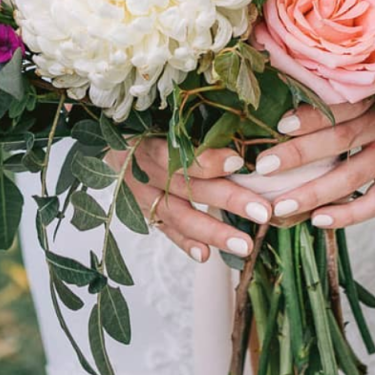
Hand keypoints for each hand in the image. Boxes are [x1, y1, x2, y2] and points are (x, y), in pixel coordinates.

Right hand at [106, 138, 272, 263]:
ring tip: (245, 245)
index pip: (178, 154)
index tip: (237, 162)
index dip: (206, 160)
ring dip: (215, 232)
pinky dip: (186, 243)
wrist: (111, 145)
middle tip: (262, 211)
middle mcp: (145, 171)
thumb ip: (189, 126)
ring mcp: (143, 196)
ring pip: (181, 216)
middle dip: (229, 200)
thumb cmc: (146, 126)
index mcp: (148, 141)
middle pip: (189, 187)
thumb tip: (233, 130)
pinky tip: (206, 255)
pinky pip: (167, 231)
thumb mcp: (157, 119)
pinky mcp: (145, 213)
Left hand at [254, 100, 374, 228]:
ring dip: (315, 192)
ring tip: (282, 206)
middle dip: (300, 155)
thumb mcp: (368, 84)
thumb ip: (335, 92)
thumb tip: (283, 102)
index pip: (340, 106)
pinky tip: (318, 220)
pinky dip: (348, 214)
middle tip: (264, 167)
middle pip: (341, 140)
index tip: (279, 126)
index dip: (311, 116)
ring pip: (354, 176)